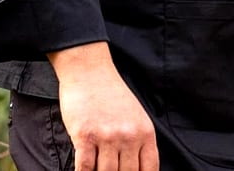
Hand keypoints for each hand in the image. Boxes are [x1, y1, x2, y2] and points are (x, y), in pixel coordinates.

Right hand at [49, 42, 158, 170]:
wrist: (90, 71)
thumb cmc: (112, 95)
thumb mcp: (135, 116)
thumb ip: (138, 140)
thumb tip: (138, 167)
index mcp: (145, 132)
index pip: (149, 168)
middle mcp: (129, 136)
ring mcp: (107, 137)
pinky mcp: (85, 136)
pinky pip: (84, 168)